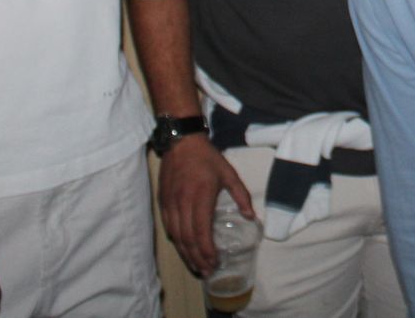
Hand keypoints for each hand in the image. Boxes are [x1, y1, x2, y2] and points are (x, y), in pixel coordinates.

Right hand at [157, 135, 253, 275]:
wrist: (181, 142)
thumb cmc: (207, 158)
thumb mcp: (229, 174)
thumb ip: (241, 196)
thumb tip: (251, 217)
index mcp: (200, 196)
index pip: (201, 232)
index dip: (207, 251)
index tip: (215, 262)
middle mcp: (183, 203)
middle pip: (188, 239)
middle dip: (197, 258)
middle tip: (206, 272)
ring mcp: (170, 204)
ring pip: (176, 237)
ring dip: (186, 254)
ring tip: (196, 266)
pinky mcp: (163, 202)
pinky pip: (169, 228)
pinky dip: (177, 242)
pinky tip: (184, 249)